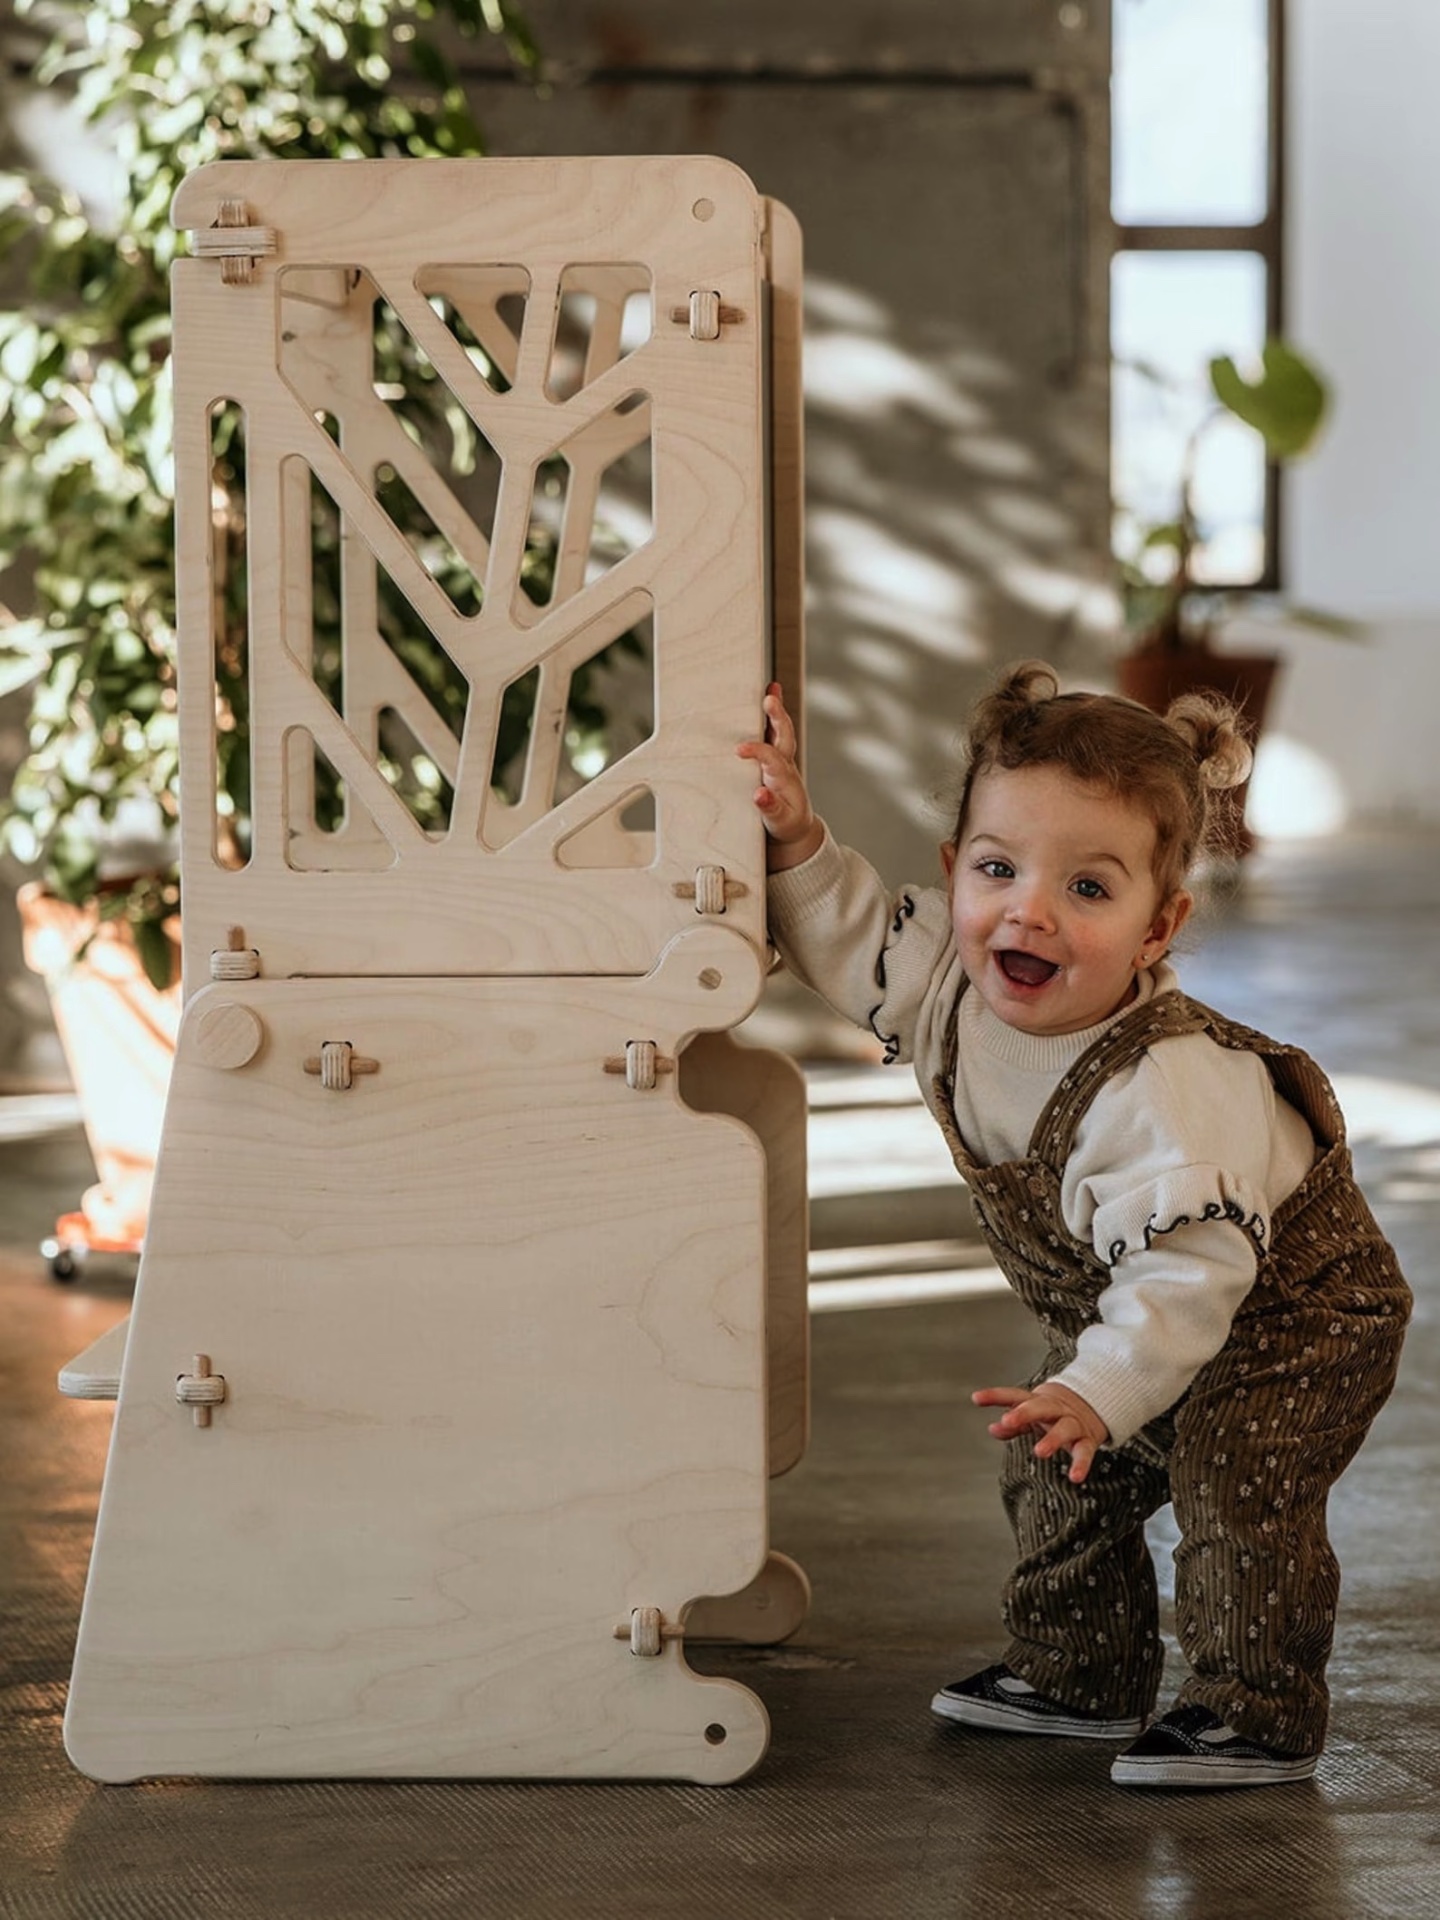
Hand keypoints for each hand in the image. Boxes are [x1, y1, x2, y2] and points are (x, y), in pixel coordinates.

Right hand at [736, 682, 824, 870]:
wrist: (795, 825)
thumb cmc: (785, 823)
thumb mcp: (778, 822)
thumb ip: (770, 808)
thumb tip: (759, 794)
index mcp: (784, 778)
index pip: (771, 758)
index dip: (757, 752)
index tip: (739, 750)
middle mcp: (785, 764)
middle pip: (784, 736)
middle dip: (777, 717)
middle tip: (769, 699)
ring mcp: (781, 759)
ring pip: (781, 730)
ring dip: (777, 710)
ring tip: (772, 687)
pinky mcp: (775, 758)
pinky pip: (774, 733)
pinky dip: (772, 715)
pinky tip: (768, 695)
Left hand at [972, 1382, 1109, 1484]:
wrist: (1089, 1406)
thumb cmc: (1050, 1414)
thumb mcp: (1030, 1416)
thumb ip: (1012, 1424)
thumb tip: (992, 1429)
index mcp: (1037, 1402)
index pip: (1014, 1395)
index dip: (995, 1396)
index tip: (976, 1398)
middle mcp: (1055, 1409)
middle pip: (1040, 1407)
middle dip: (1024, 1413)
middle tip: (1008, 1420)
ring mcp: (1072, 1423)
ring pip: (1064, 1428)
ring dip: (1052, 1439)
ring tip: (1040, 1452)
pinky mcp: (1086, 1440)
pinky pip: (1085, 1451)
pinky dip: (1081, 1464)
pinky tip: (1075, 1477)